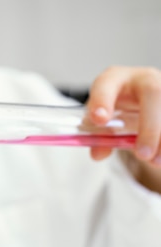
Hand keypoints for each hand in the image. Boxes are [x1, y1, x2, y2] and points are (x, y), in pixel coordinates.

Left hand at [85, 66, 160, 192]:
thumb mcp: (102, 118)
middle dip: (149, 126)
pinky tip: (160, 158)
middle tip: (142, 153)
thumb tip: (98, 153)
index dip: (102, 101)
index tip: (99, 120)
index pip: (106, 84)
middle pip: (153, 92)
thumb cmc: (115, 105)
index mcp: (115, 79)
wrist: (137, 99)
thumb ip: (99, 136)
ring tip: (155, 161)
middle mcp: (143, 78)